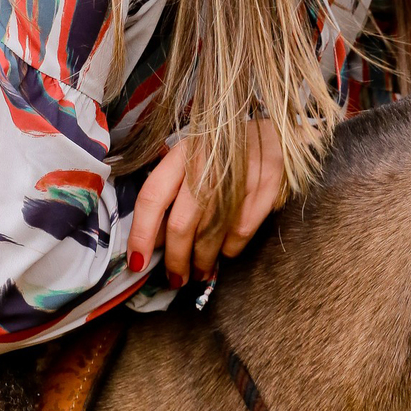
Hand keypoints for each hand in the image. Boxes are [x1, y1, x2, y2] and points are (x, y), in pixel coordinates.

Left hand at [126, 120, 285, 286]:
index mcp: (182, 154)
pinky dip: (229, 249)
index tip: (136, 262)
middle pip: (180, 225)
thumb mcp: (192, 158)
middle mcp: (206, 165)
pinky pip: (239, 234)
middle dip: (175, 260)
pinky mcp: (265, 189)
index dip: (141, 235)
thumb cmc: (223, 152)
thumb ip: (171, 190)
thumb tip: (153, 238)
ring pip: (210, 236)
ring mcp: (237, 177)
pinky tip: (225, 252)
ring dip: (202, 261)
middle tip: (176, 278)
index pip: (152, 198)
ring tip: (199, 271)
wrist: (273, 131)